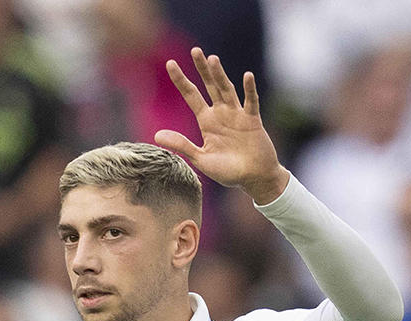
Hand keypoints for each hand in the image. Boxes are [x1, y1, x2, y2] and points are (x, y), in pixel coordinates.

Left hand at [154, 48, 288, 204]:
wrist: (254, 179)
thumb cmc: (228, 172)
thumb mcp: (201, 159)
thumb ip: (182, 145)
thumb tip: (156, 135)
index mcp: (207, 121)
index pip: (191, 95)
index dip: (181, 80)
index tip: (170, 64)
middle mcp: (221, 114)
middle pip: (210, 86)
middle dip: (202, 69)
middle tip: (195, 50)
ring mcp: (237, 115)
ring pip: (227, 90)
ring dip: (221, 75)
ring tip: (212, 60)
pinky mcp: (253, 120)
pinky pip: (251, 102)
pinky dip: (249, 89)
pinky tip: (246, 76)